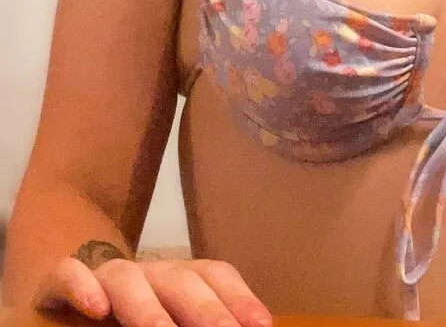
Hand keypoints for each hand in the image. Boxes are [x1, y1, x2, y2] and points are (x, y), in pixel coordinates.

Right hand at [34, 254, 271, 326]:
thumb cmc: (127, 313)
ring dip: (147, 309)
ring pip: (128, 279)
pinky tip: (97, 308)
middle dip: (205, 310)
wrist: (63, 287)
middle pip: (180, 280)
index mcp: (177, 279)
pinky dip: (82, 287)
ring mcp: (103, 276)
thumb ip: (198, 322)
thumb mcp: (169, 318)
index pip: (214, 276)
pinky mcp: (58, 283)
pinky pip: (70, 273)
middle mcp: (146, 273)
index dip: (239, 298)